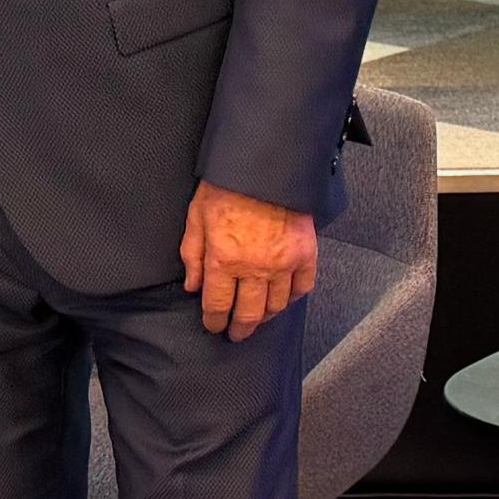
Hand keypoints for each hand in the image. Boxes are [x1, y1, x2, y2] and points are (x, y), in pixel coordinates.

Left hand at [179, 183, 317, 341]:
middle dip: (240, 329)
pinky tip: (284, 300)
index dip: (215, 321)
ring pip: (276, 305)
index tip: (214, 326)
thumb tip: (192, 285)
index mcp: (225, 260)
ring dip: (265, 317)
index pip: (218, 305)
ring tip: (258, 320)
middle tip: (236, 334)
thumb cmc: (228, 185)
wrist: (265, 164)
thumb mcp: (197, 217)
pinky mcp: (305, 253)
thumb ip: (193, 255)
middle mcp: (255, 268)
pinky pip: (302, 288)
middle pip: (249, 313)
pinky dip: (293, 298)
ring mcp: (284, 263)